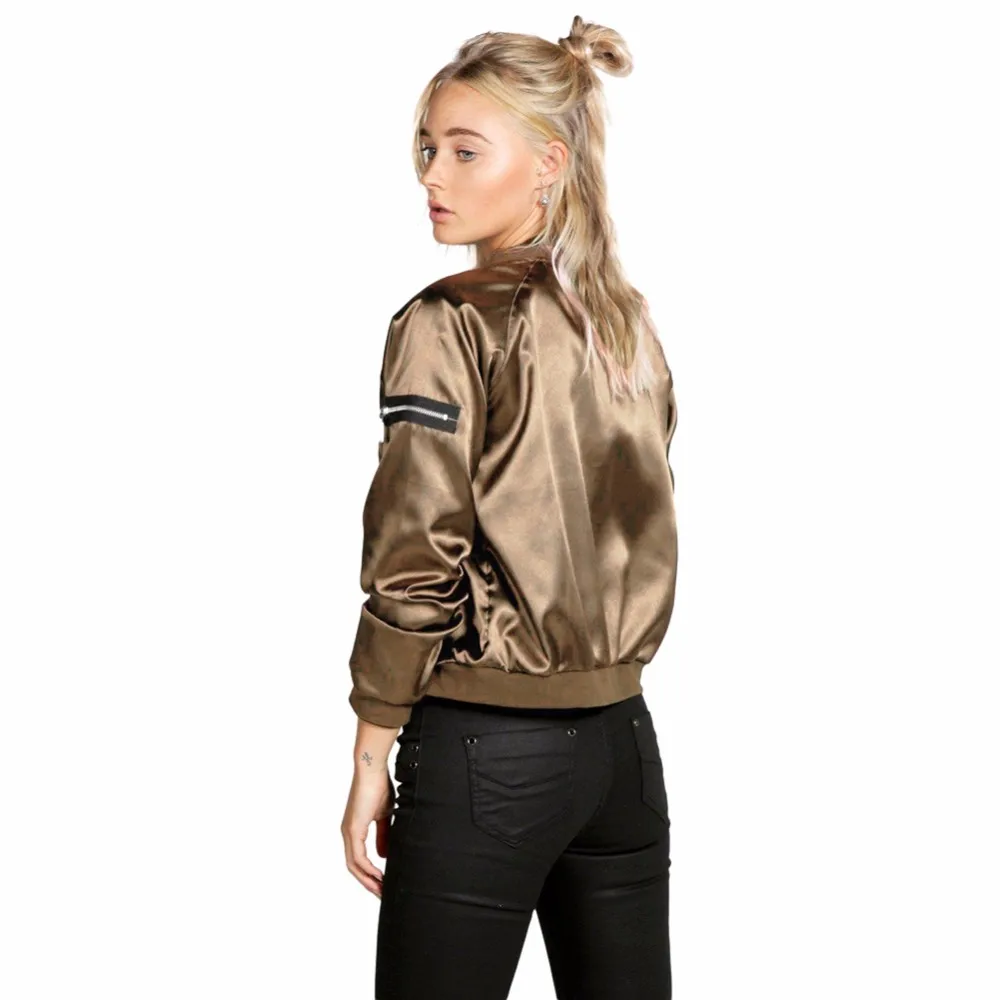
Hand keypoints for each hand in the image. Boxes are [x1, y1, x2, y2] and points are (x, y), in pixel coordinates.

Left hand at [342, 766, 394, 898]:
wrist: (373, 769)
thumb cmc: (379, 786)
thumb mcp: (384, 815)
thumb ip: (383, 835)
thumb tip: (383, 855)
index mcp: (354, 829)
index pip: (358, 859)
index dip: (369, 873)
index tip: (383, 883)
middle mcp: (348, 833)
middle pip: (354, 867)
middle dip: (368, 883)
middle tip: (382, 894)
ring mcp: (348, 832)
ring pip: (354, 865)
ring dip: (367, 880)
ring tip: (381, 890)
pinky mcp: (353, 829)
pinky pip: (358, 857)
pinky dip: (368, 869)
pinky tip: (379, 876)